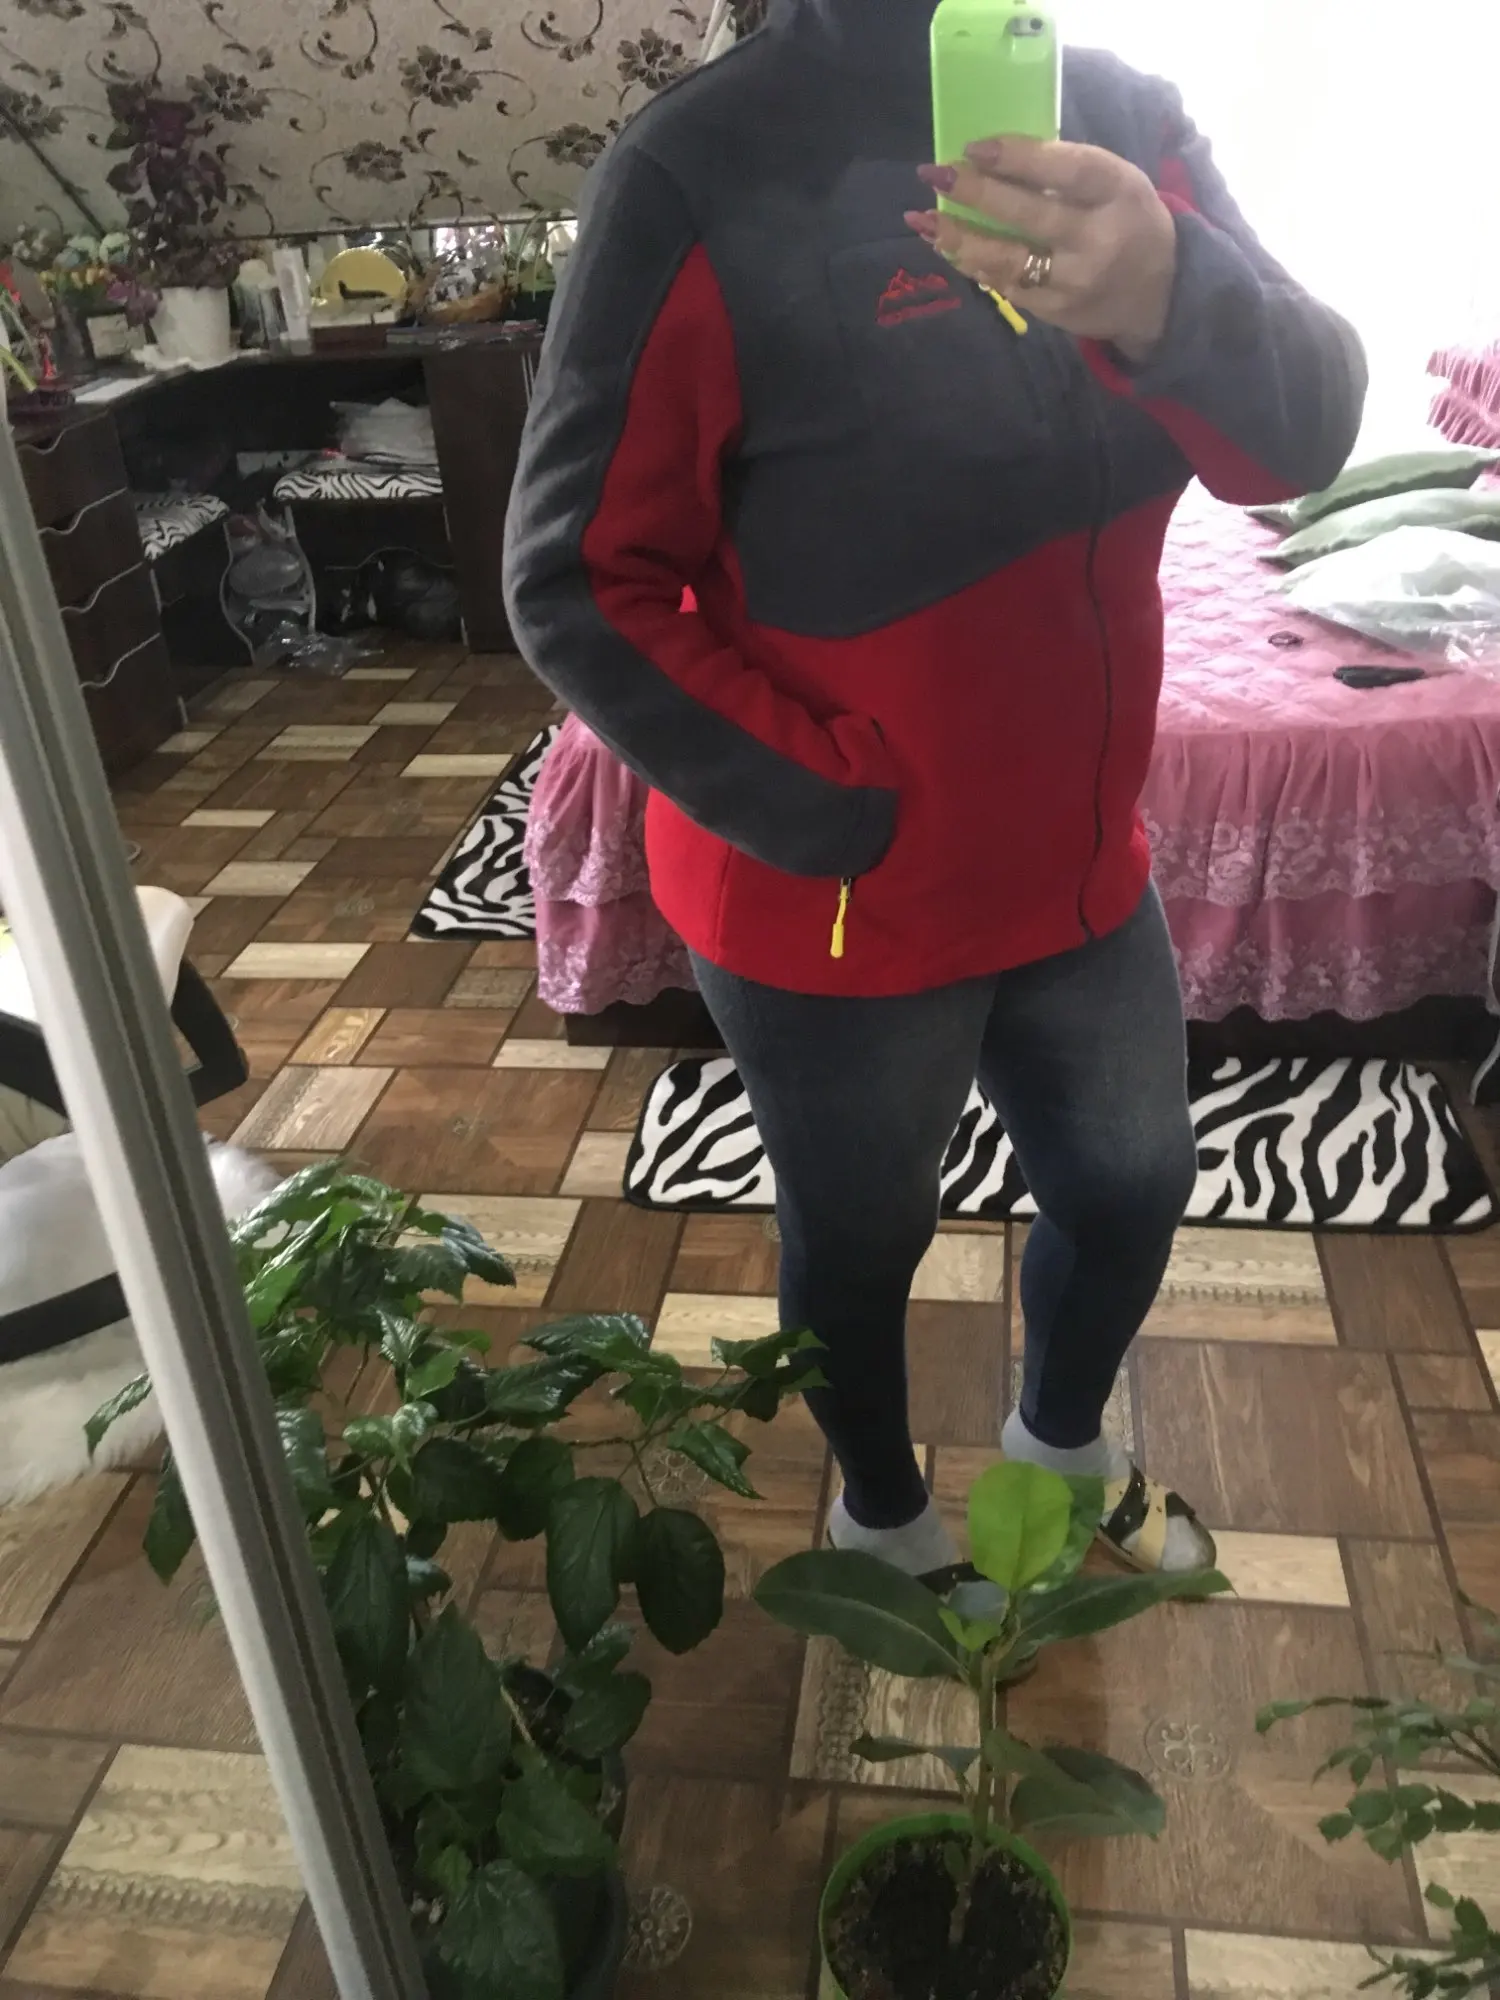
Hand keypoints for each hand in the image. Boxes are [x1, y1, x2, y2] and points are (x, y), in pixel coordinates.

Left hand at [905, 137, 1178, 363]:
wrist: (1159, 295)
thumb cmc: (1126, 221)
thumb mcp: (1116, 184)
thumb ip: (1067, 172)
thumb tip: (994, 157)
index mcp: (1118, 191)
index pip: (1064, 170)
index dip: (1017, 157)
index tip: (972, 148)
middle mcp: (1098, 238)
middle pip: (1028, 214)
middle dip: (975, 193)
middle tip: (933, 175)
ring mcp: (1076, 281)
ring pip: (1008, 258)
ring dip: (959, 238)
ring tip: (922, 220)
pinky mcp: (1058, 311)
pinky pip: (1007, 285)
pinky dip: (974, 264)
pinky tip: (948, 248)